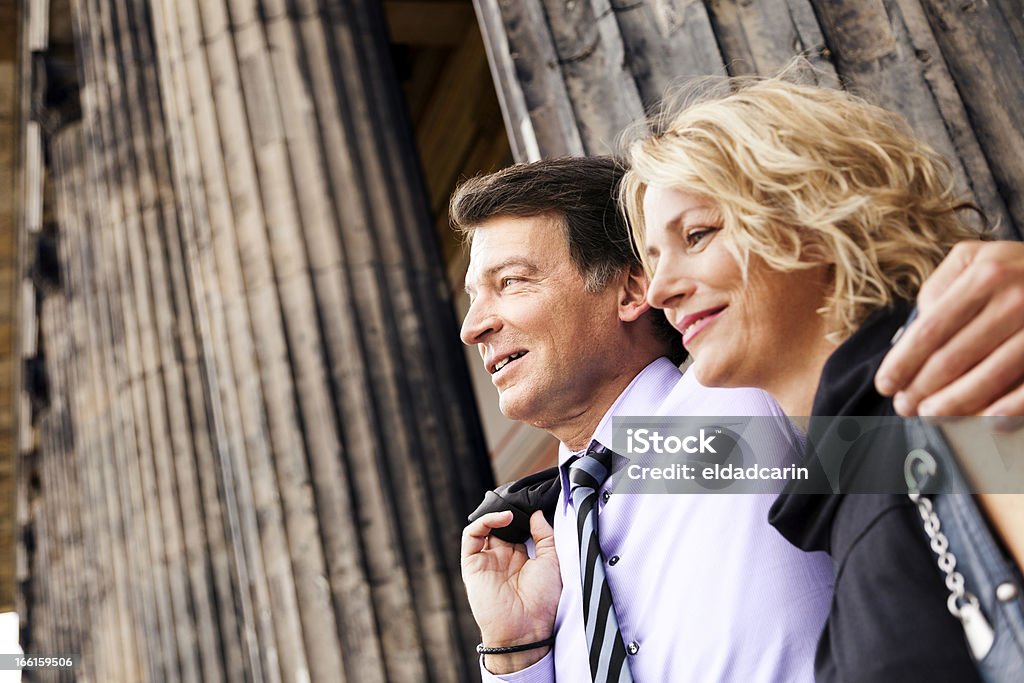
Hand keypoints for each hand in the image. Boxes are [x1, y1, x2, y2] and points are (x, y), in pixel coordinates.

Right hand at [461, 510, 560, 672]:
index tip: (535, 503)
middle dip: (510, 511)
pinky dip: (483, 522)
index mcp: (521, 558)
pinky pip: (471, 537)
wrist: (526, 630)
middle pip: (500, 525)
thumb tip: (537, 514)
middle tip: (522, 501)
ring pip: (484, 527)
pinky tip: (503, 518)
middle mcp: (502, 558)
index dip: (523, 515)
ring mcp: (486, 561)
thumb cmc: (542, 602)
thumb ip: (545, 536)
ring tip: (512, 510)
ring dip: (496, 514)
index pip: (517, 528)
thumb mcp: (551, 562)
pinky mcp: (472, 565)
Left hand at [876, 240, 1023, 416]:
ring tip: (932, 416)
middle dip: (922, 389)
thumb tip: (911, 336)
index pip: (930, 330)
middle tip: (905, 407)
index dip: (903, 363)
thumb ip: (939, 289)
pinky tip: (987, 423)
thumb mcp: (973, 258)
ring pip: (989, 377)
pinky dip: (1008, 409)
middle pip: (953, 358)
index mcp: (985, 275)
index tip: (886, 385)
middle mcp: (1016, 299)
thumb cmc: (1015, 268)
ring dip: (955, 404)